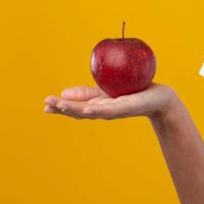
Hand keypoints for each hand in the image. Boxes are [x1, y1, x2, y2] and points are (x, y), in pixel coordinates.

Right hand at [43, 82, 175, 119]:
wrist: (159, 99)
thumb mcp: (106, 91)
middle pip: (79, 112)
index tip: (44, 105)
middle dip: (62, 109)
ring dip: (74, 109)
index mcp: (98, 107)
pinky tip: (86, 109)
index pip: (75, 108)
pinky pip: (110, 109)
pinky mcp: (126, 108)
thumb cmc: (133, 93)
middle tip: (46, 104)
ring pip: (91, 111)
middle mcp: (104, 112)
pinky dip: (96, 110)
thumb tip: (64, 92)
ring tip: (59, 105)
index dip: (60, 107)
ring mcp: (114, 111)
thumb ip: (87, 92)